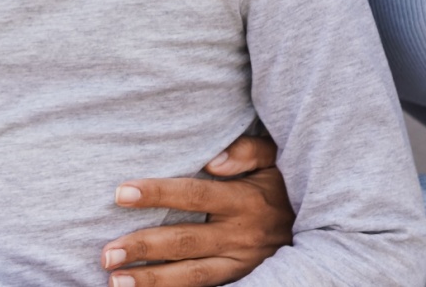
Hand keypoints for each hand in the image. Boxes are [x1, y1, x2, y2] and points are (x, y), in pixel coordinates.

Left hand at [100, 135, 290, 286]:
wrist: (318, 227)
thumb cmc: (281, 186)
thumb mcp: (273, 160)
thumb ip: (245, 152)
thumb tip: (212, 159)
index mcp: (242, 200)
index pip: (192, 195)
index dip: (156, 194)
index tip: (121, 192)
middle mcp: (239, 235)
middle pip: (183, 242)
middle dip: (143, 248)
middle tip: (107, 253)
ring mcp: (239, 264)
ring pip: (191, 276)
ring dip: (152, 281)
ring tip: (116, 282)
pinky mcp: (238, 280)